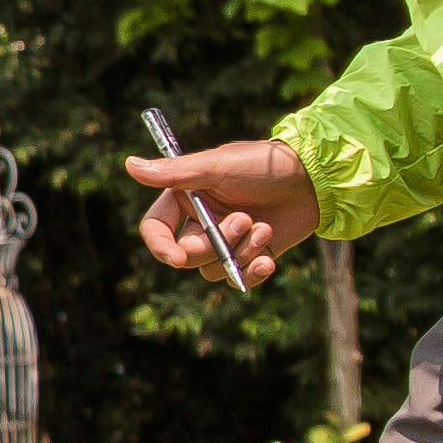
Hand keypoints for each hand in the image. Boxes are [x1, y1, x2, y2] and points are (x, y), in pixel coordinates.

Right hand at [128, 134, 315, 288]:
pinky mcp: (250, 254)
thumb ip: (175, 173)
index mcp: (186, 198)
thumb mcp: (217, 166)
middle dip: (216, 243)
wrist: (313, 177)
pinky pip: (238, 277)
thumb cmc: (263, 164)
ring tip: (263, 228)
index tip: (177, 258)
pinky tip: (270, 259)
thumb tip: (129, 165)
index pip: (157, 229)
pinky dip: (252, 272)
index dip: (161, 247)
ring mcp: (226, 240)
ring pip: (214, 268)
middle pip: (187, 254)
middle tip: (245, 219)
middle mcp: (202, 221)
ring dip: (240, 252)